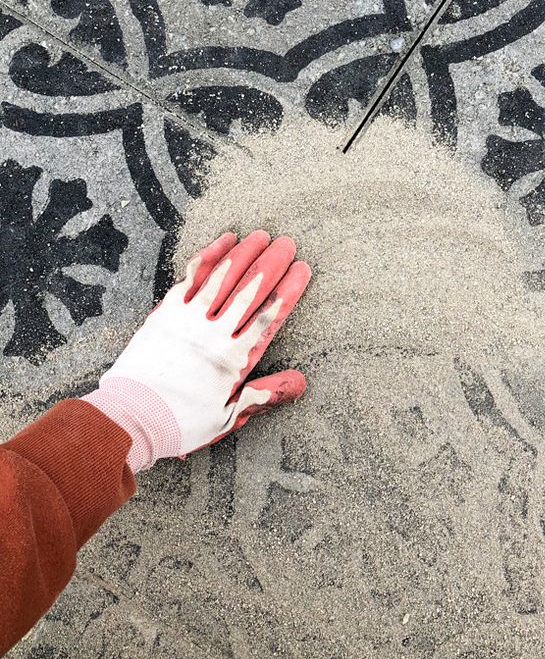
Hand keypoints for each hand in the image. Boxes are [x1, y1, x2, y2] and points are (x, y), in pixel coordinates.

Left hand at [87, 232, 310, 466]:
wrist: (130, 417)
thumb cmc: (179, 422)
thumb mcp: (227, 417)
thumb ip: (262, 396)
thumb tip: (299, 383)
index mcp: (234, 359)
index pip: (269, 317)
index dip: (287, 291)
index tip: (300, 271)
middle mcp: (215, 333)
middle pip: (250, 290)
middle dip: (271, 264)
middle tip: (287, 244)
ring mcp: (190, 319)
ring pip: (223, 277)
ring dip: (244, 254)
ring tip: (261, 236)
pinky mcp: (167, 312)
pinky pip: (192, 277)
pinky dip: (210, 257)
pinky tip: (224, 242)